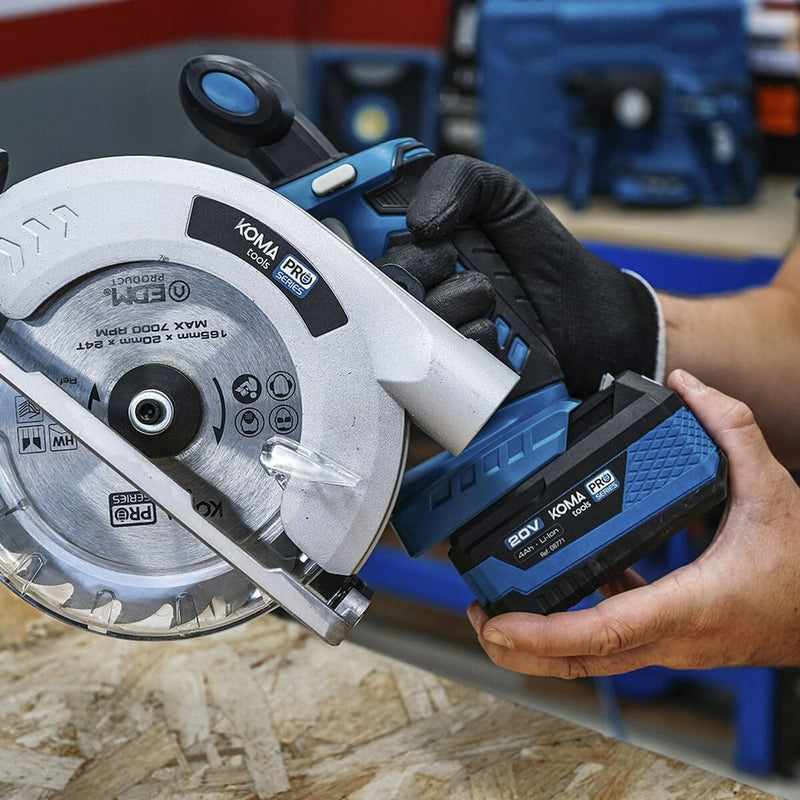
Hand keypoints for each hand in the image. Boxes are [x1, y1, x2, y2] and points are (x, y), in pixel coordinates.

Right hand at [396, 155, 661, 396]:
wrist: (584, 311)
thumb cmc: (539, 253)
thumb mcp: (503, 195)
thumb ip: (460, 179)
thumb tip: (417, 222)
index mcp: (416, 244)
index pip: (363, 241)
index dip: (370, 235)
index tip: (403, 230)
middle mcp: (416, 287)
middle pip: (384, 284)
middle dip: (426, 268)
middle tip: (456, 259)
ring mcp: (432, 330)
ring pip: (413, 322)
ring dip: (457, 304)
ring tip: (490, 296)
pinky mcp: (450, 366)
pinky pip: (443, 356)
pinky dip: (474, 339)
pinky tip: (495, 329)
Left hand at [466, 369, 799, 675]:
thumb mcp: (772, 489)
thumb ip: (730, 430)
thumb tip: (687, 387)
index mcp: (689, 604)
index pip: (604, 628)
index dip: (544, 630)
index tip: (499, 622)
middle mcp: (671, 636)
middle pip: (580, 659)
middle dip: (520, 647)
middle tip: (479, 616)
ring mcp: (669, 645)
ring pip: (591, 658)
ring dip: (541, 642)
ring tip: (501, 611)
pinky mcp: (671, 639)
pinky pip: (612, 638)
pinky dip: (577, 622)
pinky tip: (566, 588)